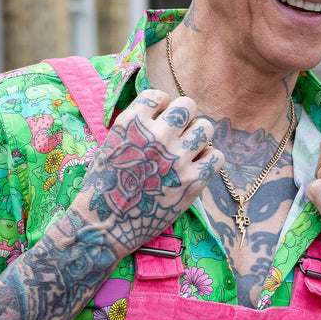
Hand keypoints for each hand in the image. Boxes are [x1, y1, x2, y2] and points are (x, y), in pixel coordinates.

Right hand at [72, 90, 223, 255]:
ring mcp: (177, 159)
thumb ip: (135, 127)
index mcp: (132, 123)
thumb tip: (160, 114)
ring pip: (206, 128)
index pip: (159, 95)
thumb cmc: (104, 187)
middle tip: (177, 135)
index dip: (162, 106)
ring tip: (188, 151)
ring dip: (198, 137)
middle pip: (188, 106)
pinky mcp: (191, 182)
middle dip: (184, 118)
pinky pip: (216, 157)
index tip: (160, 119)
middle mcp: (157, 136)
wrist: (104, 224)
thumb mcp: (110, 144)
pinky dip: (209, 160)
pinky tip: (196, 167)